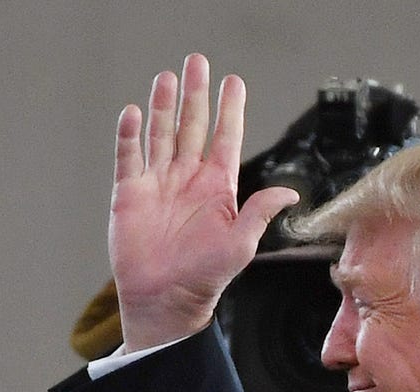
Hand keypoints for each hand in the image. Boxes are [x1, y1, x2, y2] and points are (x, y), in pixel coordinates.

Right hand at [109, 53, 298, 349]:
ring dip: (163, 106)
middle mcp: (187, 179)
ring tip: (167, 78)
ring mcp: (157, 184)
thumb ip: (260, 212)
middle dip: (195, 94)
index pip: (225, 137)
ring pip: (161, 134)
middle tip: (197, 63)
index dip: (229, 109)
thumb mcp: (241, 244)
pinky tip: (133, 113)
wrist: (165, 300)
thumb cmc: (205, 277)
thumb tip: (290, 193)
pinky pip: (129, 157)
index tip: (233, 82)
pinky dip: (130, 135)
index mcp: (217, 187)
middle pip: (192, 126)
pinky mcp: (129, 195)